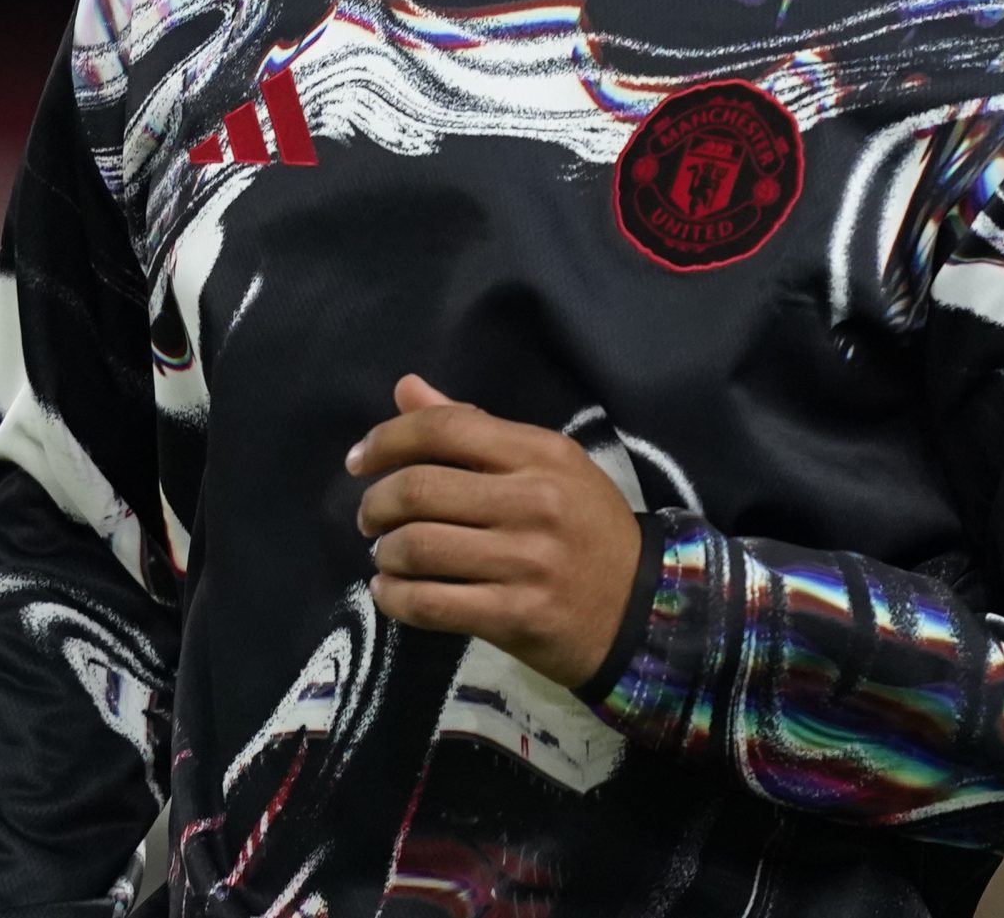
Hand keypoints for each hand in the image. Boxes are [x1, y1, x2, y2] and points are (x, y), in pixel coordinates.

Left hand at [347, 375, 642, 688]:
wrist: (643, 607)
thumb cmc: (586, 528)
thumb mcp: (544, 465)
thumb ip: (473, 427)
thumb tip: (405, 388)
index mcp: (540, 453)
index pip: (445, 428)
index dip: (387, 439)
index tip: (360, 460)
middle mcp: (533, 501)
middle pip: (419, 489)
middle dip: (375, 503)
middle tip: (369, 517)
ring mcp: (526, 561)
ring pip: (418, 547)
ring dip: (385, 553)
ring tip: (387, 555)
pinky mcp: (516, 615)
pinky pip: (430, 603)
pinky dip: (395, 598)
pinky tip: (392, 592)